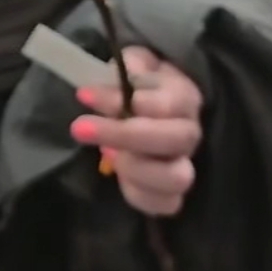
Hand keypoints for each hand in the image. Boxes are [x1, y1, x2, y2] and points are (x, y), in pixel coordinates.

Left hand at [72, 47, 203, 215]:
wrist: (150, 106)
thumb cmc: (139, 84)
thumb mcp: (130, 66)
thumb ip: (126, 70)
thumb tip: (114, 83)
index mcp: (184, 96)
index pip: (166, 104)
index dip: (125, 102)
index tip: (85, 95)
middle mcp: (191, 132)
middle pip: (175, 140)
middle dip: (124, 135)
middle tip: (80, 127)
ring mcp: (186, 164)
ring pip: (177, 177)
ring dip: (135, 168)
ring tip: (105, 153)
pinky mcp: (173, 192)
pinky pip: (166, 204)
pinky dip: (138, 193)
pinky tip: (115, 173)